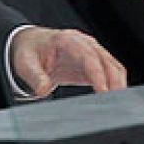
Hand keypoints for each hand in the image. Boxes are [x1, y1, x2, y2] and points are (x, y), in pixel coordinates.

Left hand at [9, 27, 127, 96]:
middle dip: (114, 81)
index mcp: (67, 40)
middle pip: (106, 60)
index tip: (103, 91)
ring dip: (118, 83)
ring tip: (118, 103)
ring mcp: (90, 52)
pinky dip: (115, 84)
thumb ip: (35, 77)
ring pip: (113, 66)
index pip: (88, 56)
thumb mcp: (26, 64)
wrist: (30, 44)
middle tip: (116, 102)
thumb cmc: (30, 51)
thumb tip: (43, 89)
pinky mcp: (93, 63)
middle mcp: (83, 43)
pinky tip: (114, 98)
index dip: (98, 74)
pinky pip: (110, 72)